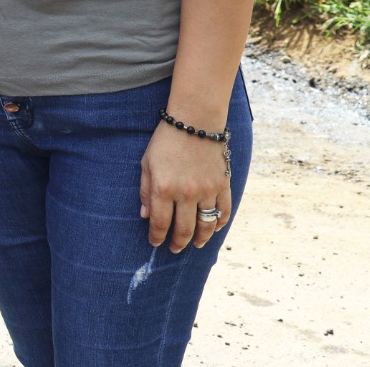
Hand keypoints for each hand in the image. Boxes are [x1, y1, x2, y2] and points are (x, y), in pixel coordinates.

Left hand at [140, 125, 233, 252]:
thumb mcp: (147, 163)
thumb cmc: (165, 141)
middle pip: (184, 229)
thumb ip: (145, 191)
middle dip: (178, 243)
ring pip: (206, 225)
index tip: (155, 243)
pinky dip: (219, 224)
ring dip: (200, 239)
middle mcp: (186, 193)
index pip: (160, 223)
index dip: (157, 237)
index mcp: (164, 188)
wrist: (195, 121)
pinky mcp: (223, 185)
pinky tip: (213, 229)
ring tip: (195, 244)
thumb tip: (145, 216)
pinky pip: (224, 212)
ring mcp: (207, 190)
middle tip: (174, 249)